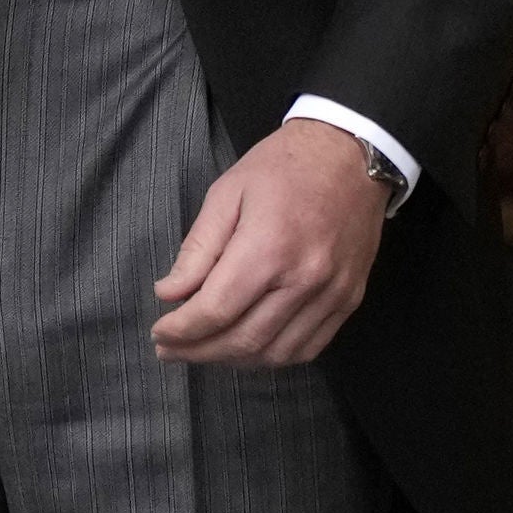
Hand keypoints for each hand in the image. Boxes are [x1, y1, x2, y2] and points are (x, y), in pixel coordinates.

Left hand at [152, 118, 389, 366]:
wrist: (353, 152)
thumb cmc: (285, 166)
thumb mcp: (228, 192)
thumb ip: (198, 248)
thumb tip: (169, 294)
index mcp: (269, 246)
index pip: (215, 311)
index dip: (180, 330)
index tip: (159, 332)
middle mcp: (304, 277)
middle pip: (243, 340)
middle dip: (198, 351)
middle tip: (171, 348)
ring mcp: (332, 292)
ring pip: (275, 354)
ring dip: (234, 360)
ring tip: (208, 348)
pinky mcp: (349, 298)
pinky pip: (309, 348)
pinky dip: (274, 356)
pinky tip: (251, 345)